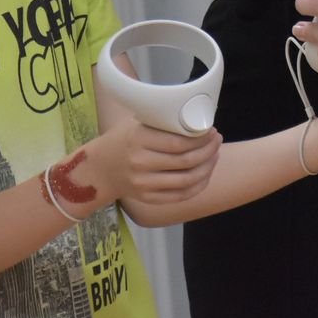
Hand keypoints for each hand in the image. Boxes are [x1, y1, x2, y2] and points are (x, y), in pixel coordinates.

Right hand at [79, 120, 221, 210]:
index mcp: (138, 139)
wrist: (100, 169)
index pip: (178, 142)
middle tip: (216, 140)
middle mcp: (141, 163)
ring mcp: (144, 184)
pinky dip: (198, 185)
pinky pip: (181, 195)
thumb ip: (162, 122)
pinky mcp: (148, 198)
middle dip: (208, 150)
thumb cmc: (123, 140)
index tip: (211, 130)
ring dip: (207, 167)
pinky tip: (205, 173)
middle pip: (186, 161)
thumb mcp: (136, 123)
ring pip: (187, 180)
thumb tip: (196, 118)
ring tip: (214, 155)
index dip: (201, 138)